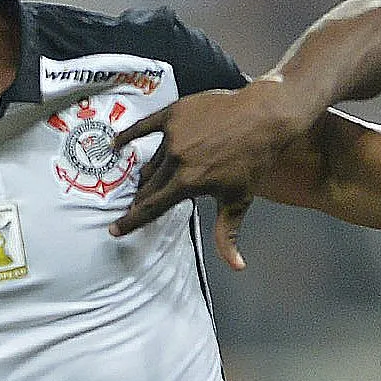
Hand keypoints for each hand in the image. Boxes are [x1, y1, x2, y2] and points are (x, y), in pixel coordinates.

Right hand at [108, 81, 313, 269]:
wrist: (265, 118)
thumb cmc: (254, 161)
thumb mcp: (239, 200)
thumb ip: (227, 234)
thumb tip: (237, 267)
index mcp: (189, 183)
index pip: (152, 207)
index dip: (132, 221)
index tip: (115, 230)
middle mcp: (177, 159)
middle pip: (148, 186)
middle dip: (142, 199)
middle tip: (138, 205)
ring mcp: (174, 134)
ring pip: (151, 161)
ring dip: (150, 173)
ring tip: (150, 178)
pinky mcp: (174, 114)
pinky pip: (144, 126)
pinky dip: (129, 135)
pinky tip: (116, 144)